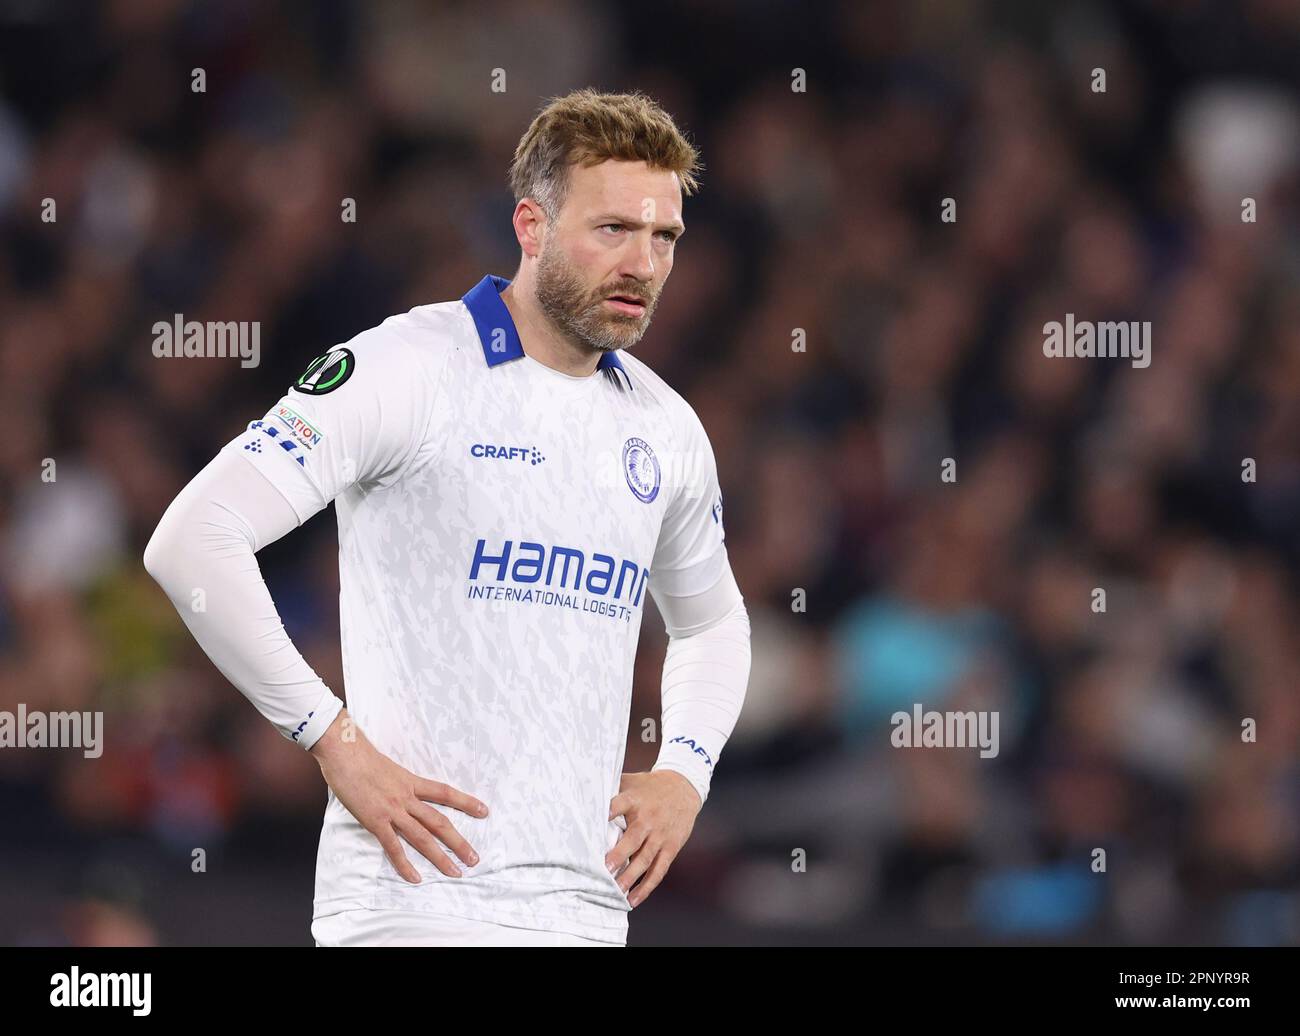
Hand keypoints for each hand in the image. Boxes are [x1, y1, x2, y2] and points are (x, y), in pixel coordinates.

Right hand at [310, 709, 488, 883]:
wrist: (344, 751)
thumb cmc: (360, 756)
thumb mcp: (388, 767)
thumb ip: (397, 781)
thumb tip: (399, 789)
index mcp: (411, 781)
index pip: (445, 793)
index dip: (466, 802)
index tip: (484, 811)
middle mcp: (407, 797)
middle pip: (440, 822)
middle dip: (459, 842)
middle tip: (474, 858)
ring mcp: (392, 810)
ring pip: (423, 837)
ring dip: (440, 857)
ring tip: (455, 872)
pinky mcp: (375, 821)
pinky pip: (393, 847)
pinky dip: (404, 864)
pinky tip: (415, 878)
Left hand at [606, 770, 701, 908]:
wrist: (684, 788)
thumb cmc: (650, 787)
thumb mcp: (631, 781)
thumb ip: (610, 787)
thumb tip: (580, 791)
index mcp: (635, 799)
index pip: (620, 805)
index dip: (609, 812)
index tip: (597, 822)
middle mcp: (648, 818)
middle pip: (634, 838)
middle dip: (620, 854)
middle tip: (605, 868)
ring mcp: (660, 835)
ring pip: (645, 858)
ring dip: (630, 876)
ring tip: (616, 890)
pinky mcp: (671, 847)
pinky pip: (659, 870)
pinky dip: (647, 886)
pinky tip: (634, 899)